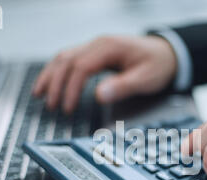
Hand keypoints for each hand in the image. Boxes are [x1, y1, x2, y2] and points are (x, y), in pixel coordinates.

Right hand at [32, 35, 176, 113]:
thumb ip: (123, 86)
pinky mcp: (95, 53)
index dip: (71, 89)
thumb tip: (99, 96)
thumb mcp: (145, 79)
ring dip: (50, 75)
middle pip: (67, 60)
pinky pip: (69, 58)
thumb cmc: (158, 65)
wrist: (167, 53)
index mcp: (109, 48)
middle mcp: (98, 44)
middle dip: (55, 84)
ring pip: (64, 57)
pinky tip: (51, 82)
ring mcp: (95, 47)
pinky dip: (57, 70)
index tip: (67, 108)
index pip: (80, 67)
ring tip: (39, 94)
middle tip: (51, 106)